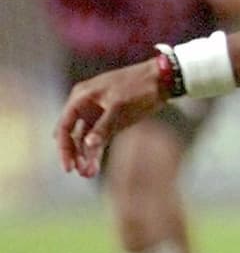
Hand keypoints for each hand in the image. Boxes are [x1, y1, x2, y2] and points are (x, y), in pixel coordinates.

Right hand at [55, 60, 163, 177]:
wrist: (162, 78)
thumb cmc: (138, 87)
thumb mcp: (119, 106)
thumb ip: (103, 126)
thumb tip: (88, 144)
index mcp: (81, 97)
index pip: (64, 126)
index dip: (64, 148)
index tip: (68, 167)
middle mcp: (85, 104)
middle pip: (72, 134)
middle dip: (75, 154)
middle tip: (80, 173)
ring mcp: (97, 112)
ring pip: (86, 138)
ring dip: (86, 155)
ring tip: (89, 174)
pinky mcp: (110, 118)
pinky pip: (98, 137)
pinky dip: (96, 149)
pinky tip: (96, 165)